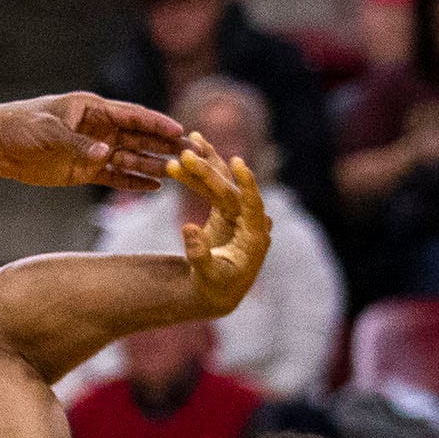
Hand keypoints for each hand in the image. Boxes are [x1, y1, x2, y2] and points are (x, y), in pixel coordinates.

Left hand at [0, 94, 182, 193]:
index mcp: (93, 109)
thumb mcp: (49, 134)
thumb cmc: (19, 128)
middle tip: (194, 155)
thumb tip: (107, 155)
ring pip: (131, 157)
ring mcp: (92, 150)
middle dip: (166, 146)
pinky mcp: (82, 170)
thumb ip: (79, 145)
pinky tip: (155, 186)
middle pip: (140, 137)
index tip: (183, 131)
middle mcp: (98, 129)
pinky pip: (114, 175)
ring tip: (181, 174)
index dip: (158, 123)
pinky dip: (133, 181)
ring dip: (155, 165)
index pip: (134, 116)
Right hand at [171, 145, 271, 317]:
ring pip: (220, 183)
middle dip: (208, 171)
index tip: (237, 162)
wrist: (217, 290)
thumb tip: (188, 227)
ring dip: (201, 167)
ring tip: (183, 147)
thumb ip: (199, 255)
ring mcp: (237, 213)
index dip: (246, 183)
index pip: (253, 204)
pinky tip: (184, 158)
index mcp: (254, 236)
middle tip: (186, 154)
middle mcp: (249, 219)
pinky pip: (210, 188)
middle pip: (230, 189)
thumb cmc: (216, 287)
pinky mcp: (224, 210)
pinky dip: (197, 175)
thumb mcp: (208, 276)